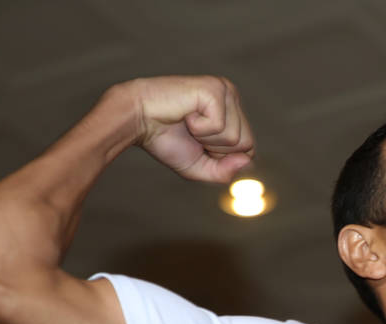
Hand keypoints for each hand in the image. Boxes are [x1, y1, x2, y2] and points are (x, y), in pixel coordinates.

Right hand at [126, 76, 254, 182]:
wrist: (136, 119)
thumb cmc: (166, 140)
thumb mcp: (200, 166)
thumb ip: (225, 171)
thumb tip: (247, 161)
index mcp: (232, 111)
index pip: (249, 149)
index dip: (222, 157)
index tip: (199, 143)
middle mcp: (232, 96)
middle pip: (246, 144)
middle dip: (216, 148)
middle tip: (191, 132)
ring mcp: (224, 90)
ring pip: (235, 137)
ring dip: (206, 138)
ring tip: (188, 122)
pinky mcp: (214, 90)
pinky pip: (220, 127)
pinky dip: (199, 129)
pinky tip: (186, 114)